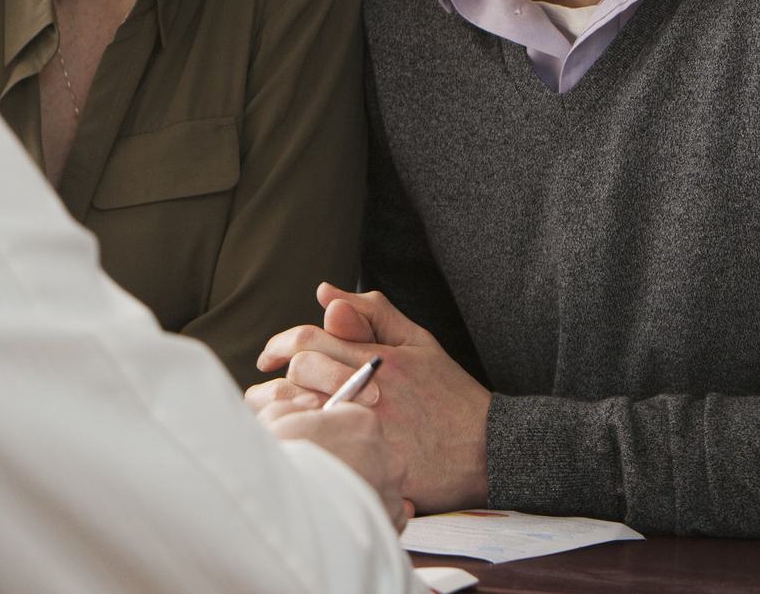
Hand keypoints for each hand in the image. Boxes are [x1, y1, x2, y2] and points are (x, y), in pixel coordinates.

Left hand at [252, 283, 491, 515]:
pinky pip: (325, 449)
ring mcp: (371, 430)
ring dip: (286, 408)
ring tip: (281, 412)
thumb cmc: (449, 393)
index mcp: (378, 359)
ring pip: (306, 410)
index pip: (310, 340)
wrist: (490, 449)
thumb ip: (373, 313)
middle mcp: (370, 392)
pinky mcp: (374, 464)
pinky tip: (306, 441)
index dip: (280, 345)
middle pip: (302, 373)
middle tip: (275, 385)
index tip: (269, 357)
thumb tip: (326, 295)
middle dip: (281, 375)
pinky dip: (308, 441)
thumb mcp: (418, 341)